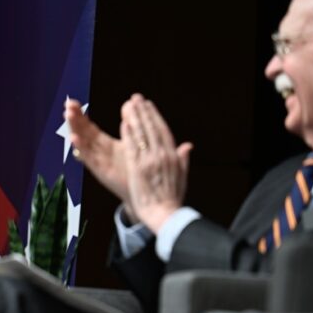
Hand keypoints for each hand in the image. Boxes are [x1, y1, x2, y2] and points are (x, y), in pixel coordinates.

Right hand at [65, 99, 130, 205]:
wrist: (145, 191)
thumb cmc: (139, 168)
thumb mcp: (134, 141)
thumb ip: (131, 123)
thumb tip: (131, 102)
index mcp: (105, 144)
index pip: (89, 127)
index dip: (80, 115)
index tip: (71, 102)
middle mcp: (98, 152)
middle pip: (82, 133)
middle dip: (75, 119)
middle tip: (67, 104)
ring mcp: (98, 161)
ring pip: (83, 143)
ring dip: (74, 128)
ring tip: (68, 115)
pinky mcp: (101, 171)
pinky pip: (88, 158)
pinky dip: (81, 148)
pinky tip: (74, 138)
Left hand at [120, 94, 192, 232]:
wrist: (165, 214)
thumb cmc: (172, 199)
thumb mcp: (182, 177)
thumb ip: (183, 160)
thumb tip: (188, 146)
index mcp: (173, 157)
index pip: (163, 131)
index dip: (155, 117)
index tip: (149, 105)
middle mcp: (162, 156)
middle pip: (152, 129)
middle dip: (144, 112)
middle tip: (136, 98)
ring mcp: (150, 161)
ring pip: (142, 135)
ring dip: (135, 118)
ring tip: (129, 105)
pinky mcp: (138, 169)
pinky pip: (132, 148)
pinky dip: (129, 135)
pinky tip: (124, 123)